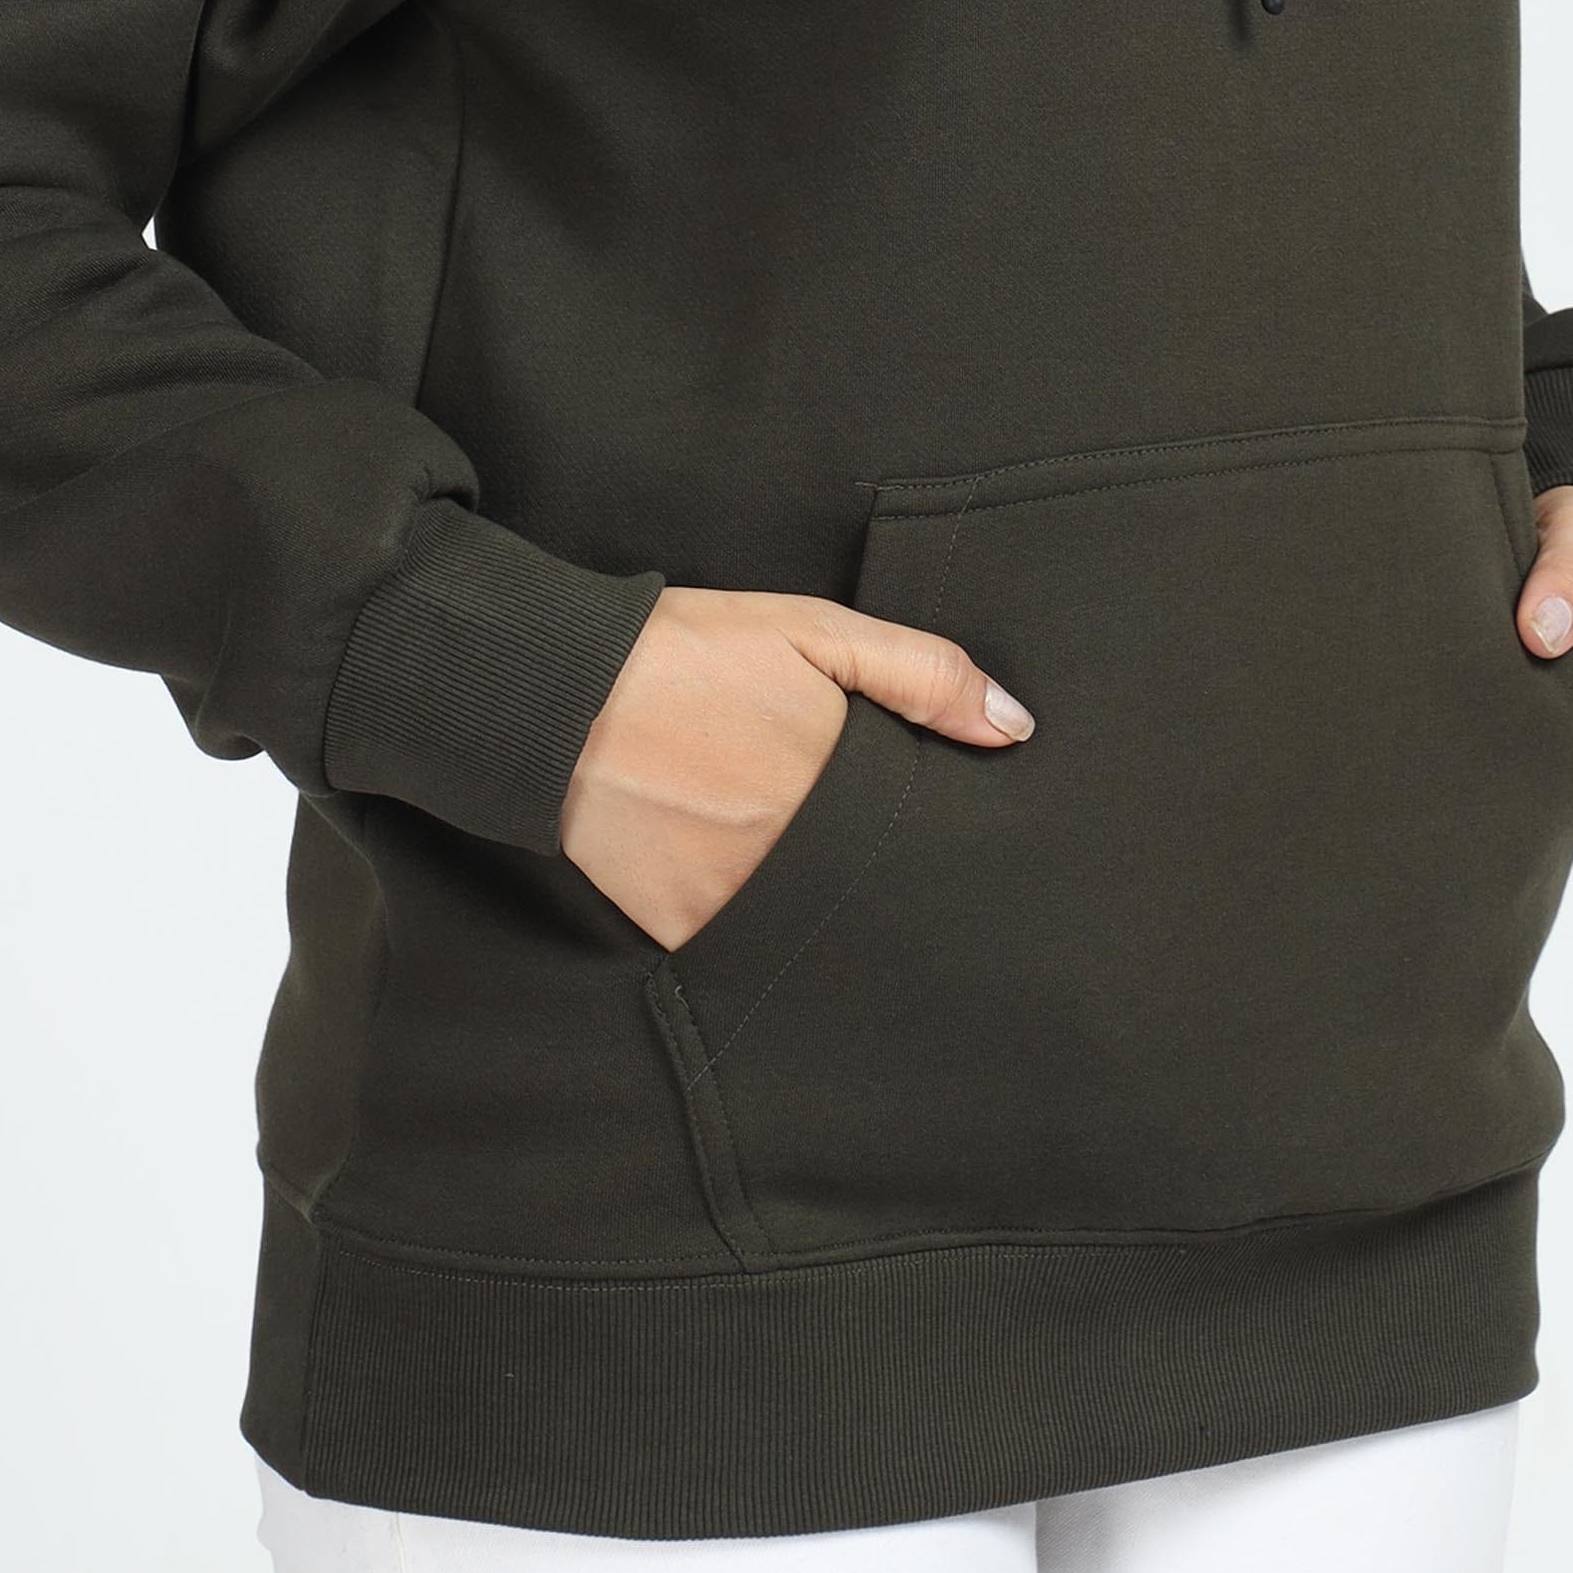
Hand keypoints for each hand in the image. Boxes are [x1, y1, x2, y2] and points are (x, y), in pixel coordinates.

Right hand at [560, 585, 1035, 951]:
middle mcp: (793, 861)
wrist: (557, 690)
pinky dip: (744, 914)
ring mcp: (735, 905)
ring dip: (811, 898)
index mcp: (837, 791)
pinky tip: (731, 867)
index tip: (937, 832)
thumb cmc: (691, 650)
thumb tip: (1015, 727)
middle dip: (875, 870)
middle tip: (857, 840)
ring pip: (806, 922)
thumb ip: (922, 674)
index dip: (929, 838)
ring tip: (779, 845)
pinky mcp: (679, 930)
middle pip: (866, 887)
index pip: (914, 842)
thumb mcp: (815, 631)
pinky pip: (737, 941)